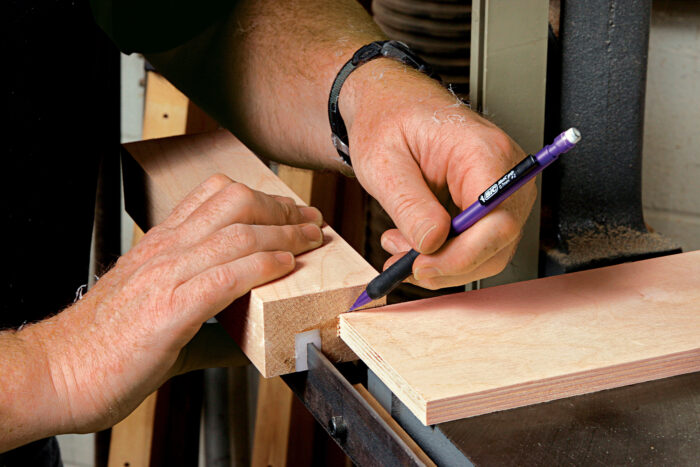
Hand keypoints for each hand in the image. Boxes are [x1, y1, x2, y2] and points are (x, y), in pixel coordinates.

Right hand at [32, 174, 322, 432]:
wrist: (56, 372)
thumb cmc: (102, 349)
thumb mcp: (159, 320)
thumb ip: (207, 326)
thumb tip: (245, 342)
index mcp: (159, 246)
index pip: (213, 196)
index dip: (260, 197)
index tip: (289, 210)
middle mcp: (165, 250)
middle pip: (234, 203)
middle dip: (280, 208)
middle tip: (310, 220)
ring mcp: (166, 275)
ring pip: (237, 232)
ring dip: (284, 233)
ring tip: (312, 239)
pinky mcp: (170, 309)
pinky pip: (227, 274)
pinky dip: (263, 266)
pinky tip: (286, 266)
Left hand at [343, 60, 535, 288]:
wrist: (390, 104)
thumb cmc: (388, 119)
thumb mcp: (384, 161)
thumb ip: (409, 204)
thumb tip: (432, 244)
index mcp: (483, 151)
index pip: (496, 220)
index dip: (462, 255)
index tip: (421, 266)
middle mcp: (504, 171)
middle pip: (498, 243)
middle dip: (447, 264)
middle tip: (402, 264)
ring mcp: (501, 189)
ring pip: (488, 251)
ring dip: (442, 263)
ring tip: (399, 247)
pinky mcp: (488, 203)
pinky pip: (477, 243)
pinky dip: (444, 255)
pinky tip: (412, 244)